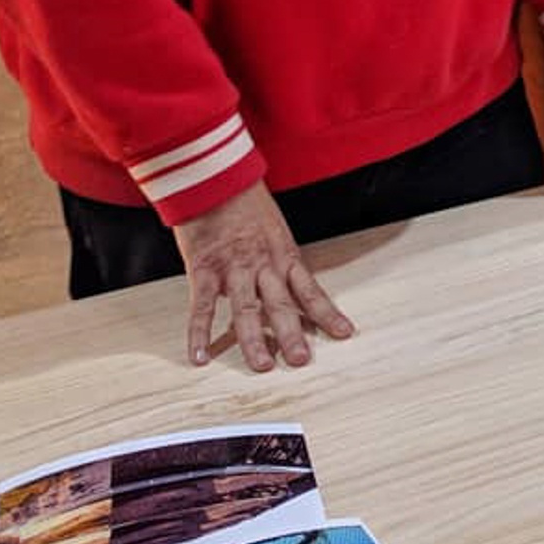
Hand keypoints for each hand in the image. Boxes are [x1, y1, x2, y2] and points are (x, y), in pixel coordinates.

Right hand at [172, 181, 353, 371]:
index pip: (310, 289)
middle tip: (301, 361)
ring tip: (262, 366)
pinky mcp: (204, 268)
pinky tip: (199, 356)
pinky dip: (198, 332)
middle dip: (292, 334)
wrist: (216, 176)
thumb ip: (279, 259)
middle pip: (281, 304)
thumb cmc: (246, 201)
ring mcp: (234, 268)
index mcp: (284, 254)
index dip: (327, 312)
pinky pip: (201, 305)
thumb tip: (287, 286)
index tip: (344, 333)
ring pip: (246, 309)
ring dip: (253, 340)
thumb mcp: (275, 228)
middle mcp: (263, 265)